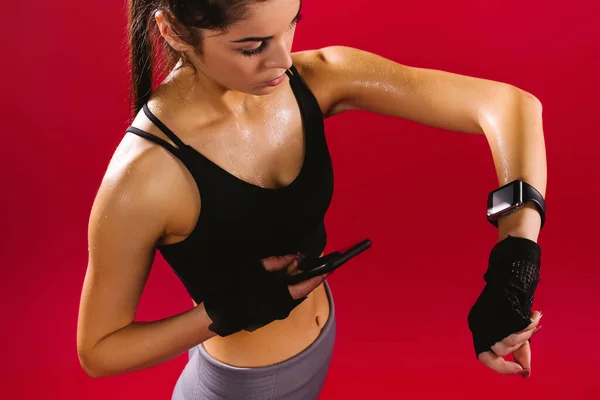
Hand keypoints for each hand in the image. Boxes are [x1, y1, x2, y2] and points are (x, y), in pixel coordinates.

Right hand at [203, 253, 329, 335]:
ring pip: (292, 294)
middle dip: (306, 276)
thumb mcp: (257, 269)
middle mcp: (283, 307)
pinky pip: (283, 298)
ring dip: (295, 281)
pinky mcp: (269, 313)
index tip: (330, 267)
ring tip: (296, 266)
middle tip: (313, 262)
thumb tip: (295, 257)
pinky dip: (286, 287)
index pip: (306, 285)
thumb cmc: (236, 288)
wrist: (219, 312)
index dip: (319, 276)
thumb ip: (277, 262)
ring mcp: (276, 312)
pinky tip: (282, 277)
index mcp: (281, 296)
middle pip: (301, 290)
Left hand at [467, 235, 542, 375]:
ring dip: (527, 332)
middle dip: (520, 345)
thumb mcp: (514, 326)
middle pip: (500, 350)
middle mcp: (478, 324)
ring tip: (533, 317)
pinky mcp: (499, 308)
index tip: (521, 371)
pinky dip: (530, 323)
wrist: (513, 268)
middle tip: (529, 336)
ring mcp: (487, 316)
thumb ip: (518, 348)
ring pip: (510, 341)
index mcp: (479, 327)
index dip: (503, 368)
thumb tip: (524, 372)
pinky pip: (518, 328)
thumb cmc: (513, 297)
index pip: (484, 357)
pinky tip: (534, 313)